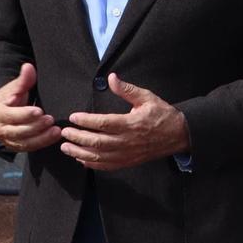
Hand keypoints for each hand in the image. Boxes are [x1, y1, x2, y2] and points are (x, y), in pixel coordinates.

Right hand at [0, 63, 60, 153]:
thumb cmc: (9, 99)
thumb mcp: (13, 88)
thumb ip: (23, 79)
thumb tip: (28, 67)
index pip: (11, 115)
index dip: (24, 114)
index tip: (39, 111)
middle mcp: (1, 129)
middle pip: (18, 131)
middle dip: (35, 126)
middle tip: (50, 119)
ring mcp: (8, 139)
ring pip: (24, 142)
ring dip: (41, 137)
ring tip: (56, 130)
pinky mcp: (16, 146)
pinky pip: (29, 147)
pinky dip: (42, 142)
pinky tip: (55, 136)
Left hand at [60, 74, 189, 170]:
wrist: (178, 134)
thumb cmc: (162, 114)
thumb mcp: (147, 97)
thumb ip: (127, 90)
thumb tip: (112, 77)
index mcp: (131, 124)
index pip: (103, 123)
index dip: (86, 120)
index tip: (73, 117)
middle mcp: (127, 141)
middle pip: (96, 142)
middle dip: (77, 137)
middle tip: (64, 133)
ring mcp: (127, 154)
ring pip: (98, 156)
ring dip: (79, 152)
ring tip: (66, 147)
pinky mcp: (128, 162)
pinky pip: (107, 166)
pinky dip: (92, 164)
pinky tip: (81, 159)